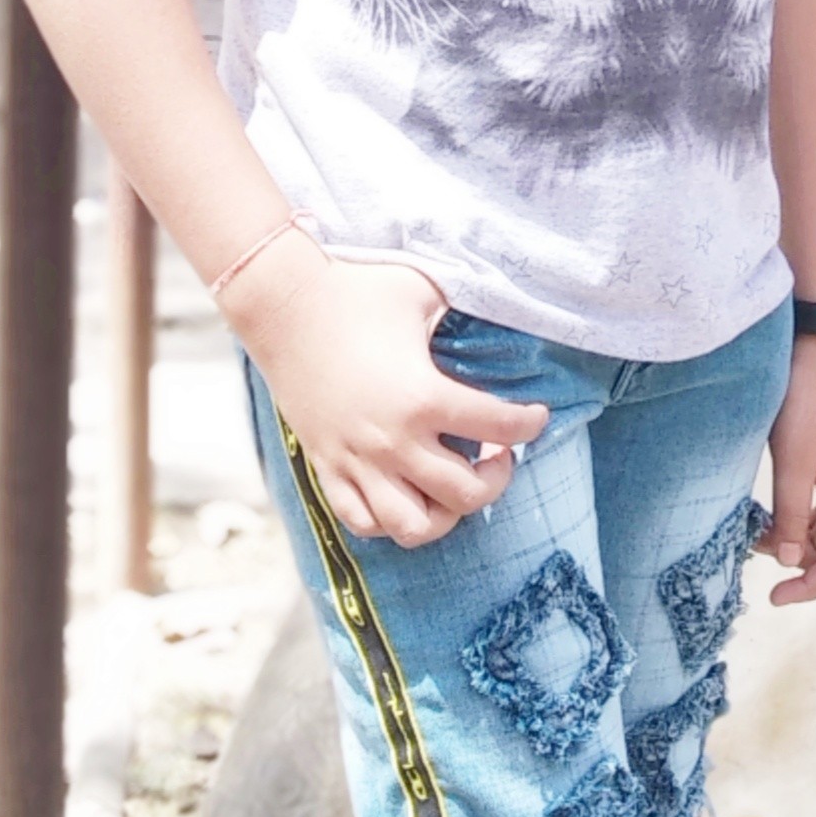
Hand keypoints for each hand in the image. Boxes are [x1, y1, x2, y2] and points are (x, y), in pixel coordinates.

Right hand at [227, 239, 548, 547]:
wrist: (280, 304)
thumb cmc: (354, 289)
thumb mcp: (422, 290)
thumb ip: (462, 307)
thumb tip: (498, 308)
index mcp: (423, 396)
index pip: (499, 426)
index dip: (529, 423)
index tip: (535, 417)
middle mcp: (392, 440)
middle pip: (466, 494)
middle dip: (496, 478)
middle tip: (495, 454)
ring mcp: (356, 461)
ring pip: (414, 526)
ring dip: (445, 513)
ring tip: (451, 485)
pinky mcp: (326, 467)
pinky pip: (362, 522)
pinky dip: (390, 521)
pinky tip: (405, 492)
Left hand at [756, 337, 815, 605]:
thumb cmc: (807, 400)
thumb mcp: (793, 461)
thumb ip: (792, 515)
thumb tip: (790, 562)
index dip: (810, 589)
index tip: (772, 596)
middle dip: (800, 568)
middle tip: (754, 558)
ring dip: (795, 544)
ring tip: (754, 534)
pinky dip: (794, 522)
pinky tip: (766, 515)